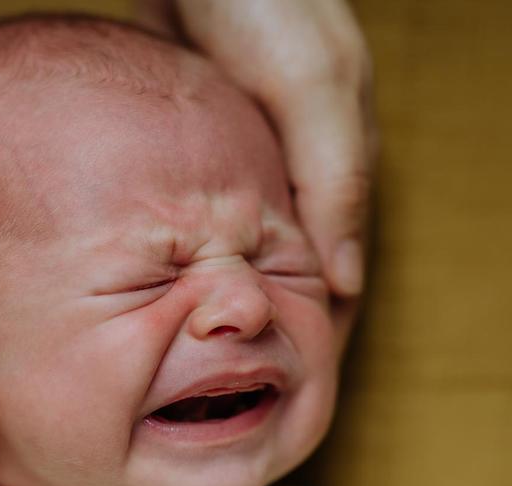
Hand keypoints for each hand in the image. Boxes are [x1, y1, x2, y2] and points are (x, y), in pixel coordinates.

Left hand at [136, 0, 377, 349]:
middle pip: (292, 259)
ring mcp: (255, 144)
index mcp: (339, 152)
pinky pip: (208, 204)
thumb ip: (334, 175)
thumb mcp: (312, 83)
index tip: (289, 377)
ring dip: (230, 288)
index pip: (339, 260)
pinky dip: (196, 244)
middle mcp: (301, 155)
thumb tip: (346, 279)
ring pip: (249, 240)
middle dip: (269, 314)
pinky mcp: (210, 131)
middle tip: (237, 372)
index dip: (318, 319)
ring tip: (201, 341)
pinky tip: (166, 272)